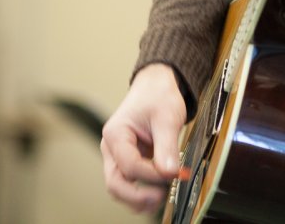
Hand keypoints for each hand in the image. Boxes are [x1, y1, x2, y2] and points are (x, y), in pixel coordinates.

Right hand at [100, 63, 186, 214]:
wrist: (156, 87)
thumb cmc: (158, 96)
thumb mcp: (166, 118)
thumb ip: (167, 146)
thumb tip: (170, 173)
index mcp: (115, 134)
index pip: (129, 165)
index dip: (151, 174)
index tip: (173, 174)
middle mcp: (111, 147)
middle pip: (115, 183)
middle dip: (137, 196)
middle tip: (161, 197)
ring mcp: (117, 156)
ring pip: (120, 187)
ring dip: (138, 198)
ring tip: (162, 197)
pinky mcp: (128, 161)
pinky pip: (130, 183)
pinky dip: (142, 191)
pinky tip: (160, 190)